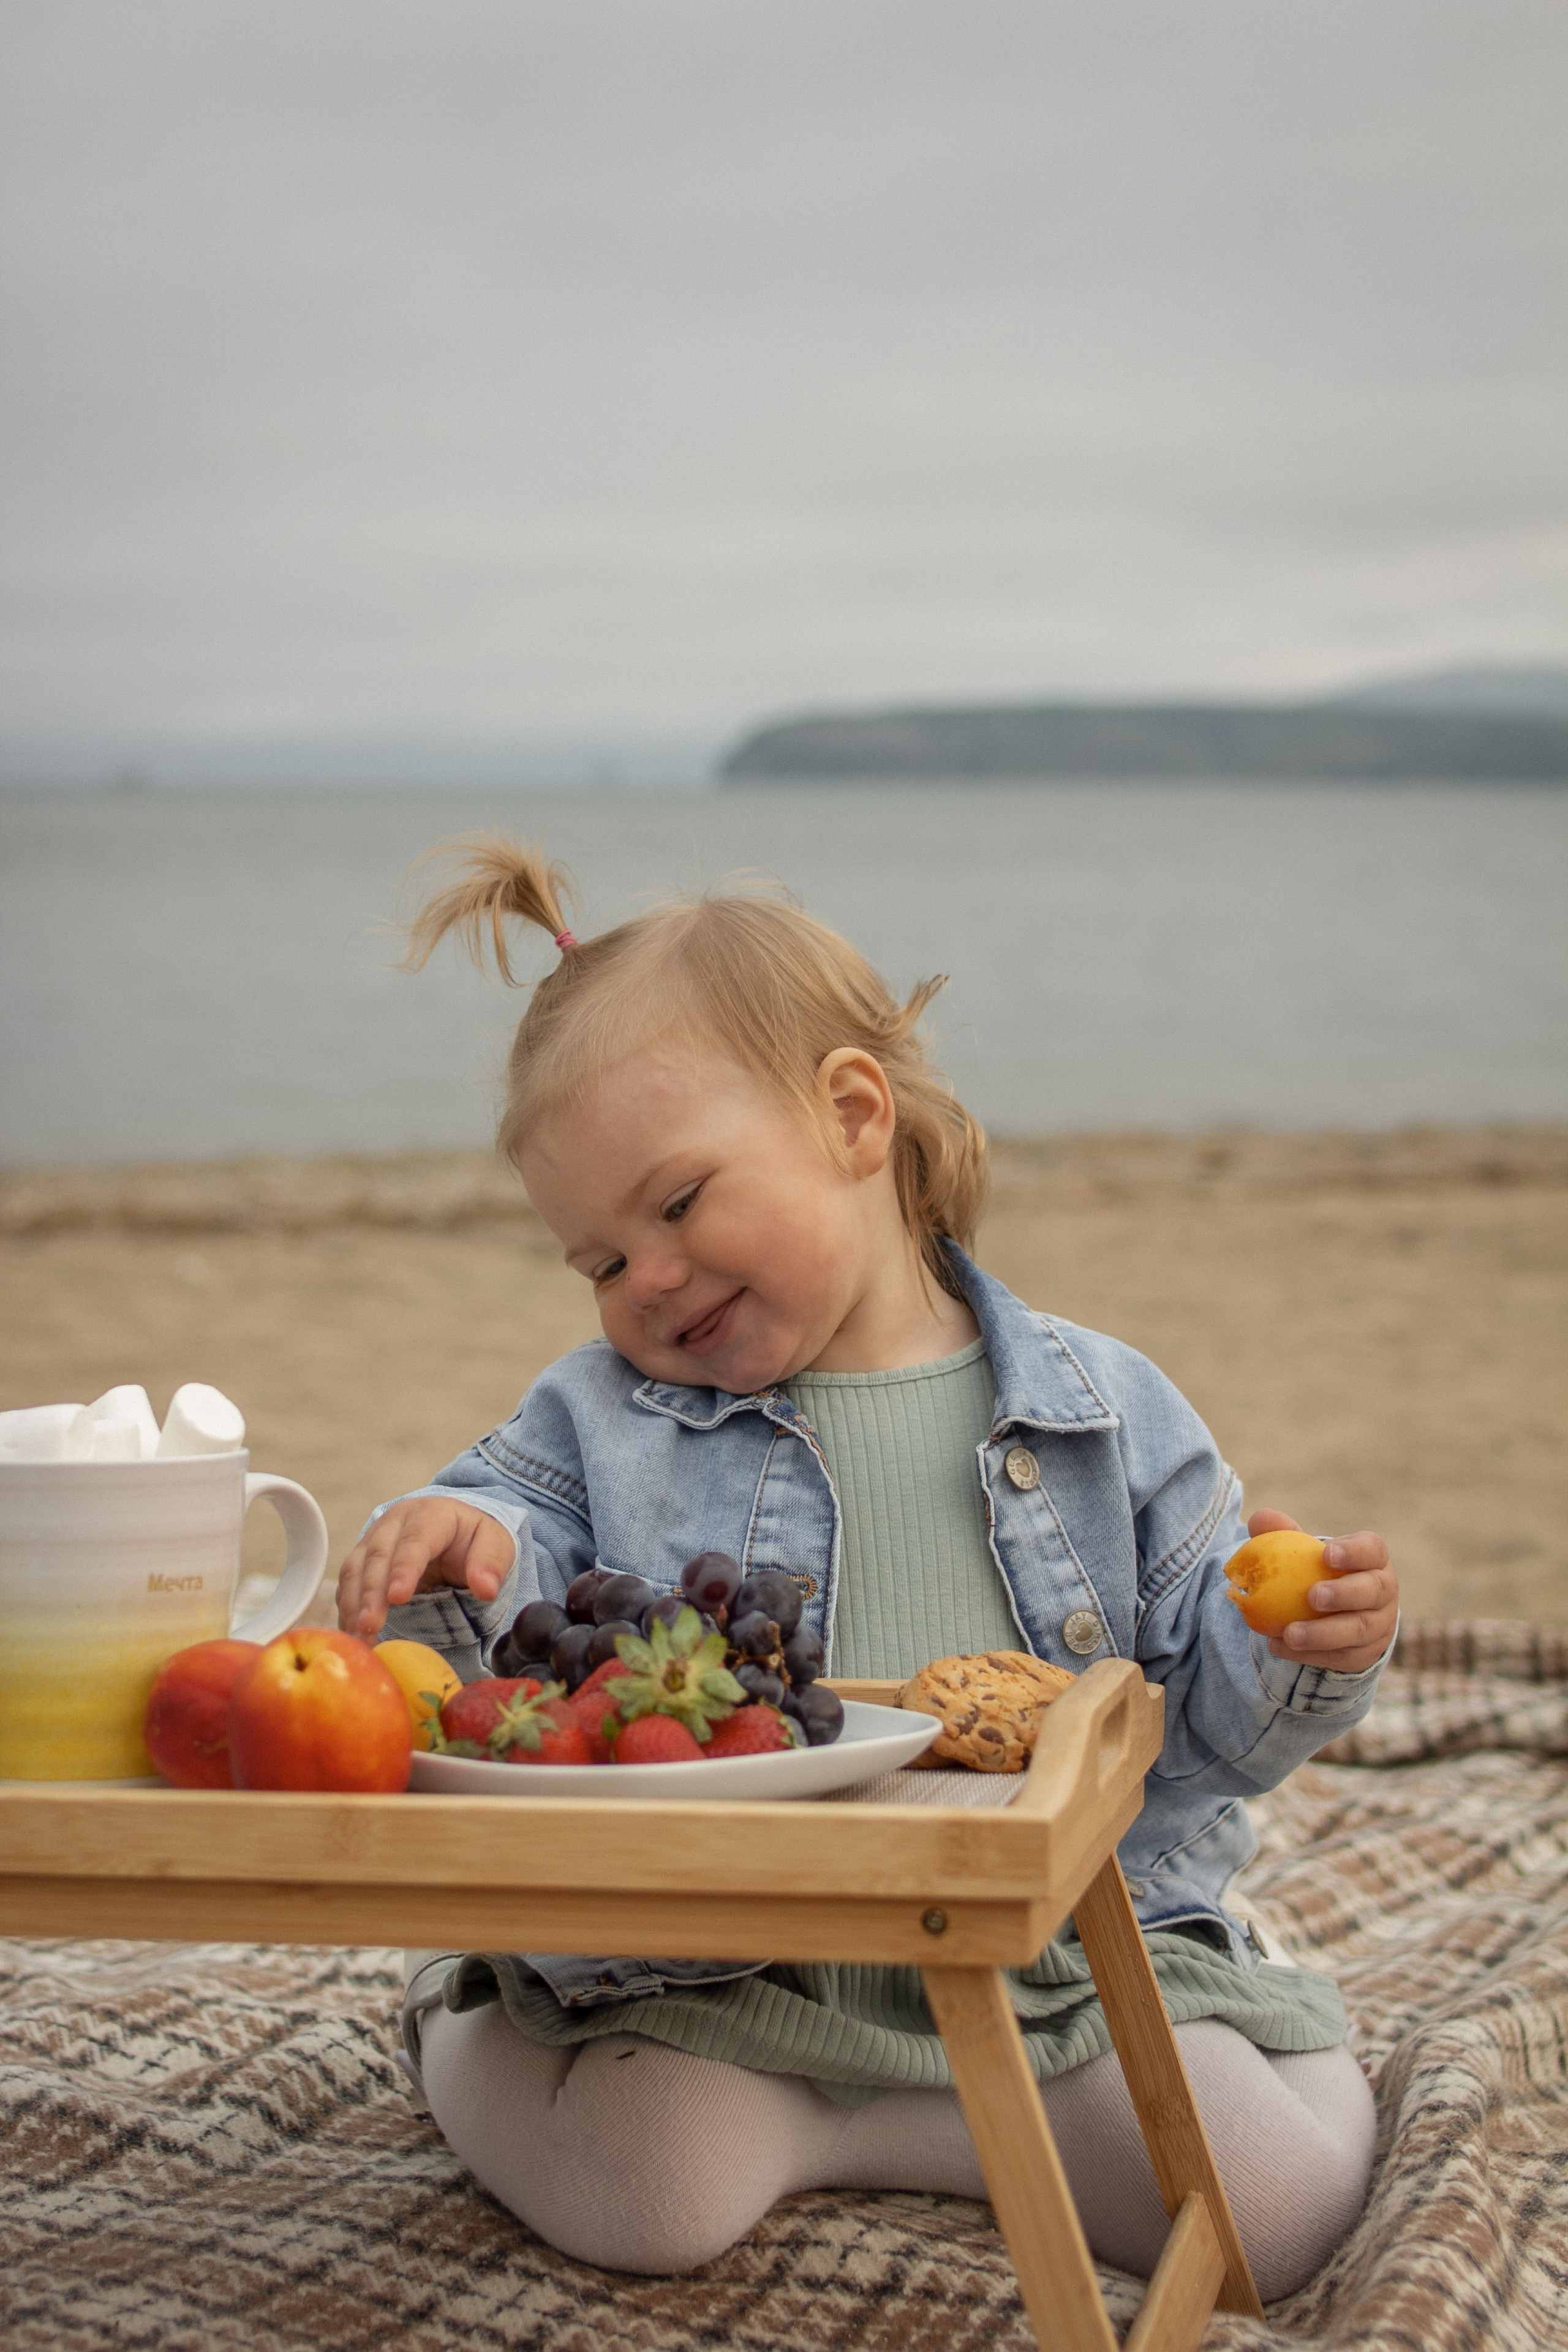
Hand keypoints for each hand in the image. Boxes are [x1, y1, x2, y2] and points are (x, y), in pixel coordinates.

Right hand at [336, 1498, 514, 1639]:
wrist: (452, 1529)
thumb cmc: (473, 1539)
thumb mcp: (495, 1544)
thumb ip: (492, 1563)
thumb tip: (486, 1589)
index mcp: (432, 1513)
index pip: (416, 1539)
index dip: (404, 1568)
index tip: (397, 1598)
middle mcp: (396, 1522)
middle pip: (378, 1555)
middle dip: (372, 1592)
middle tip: (371, 1625)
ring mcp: (374, 1539)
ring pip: (355, 1567)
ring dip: (355, 1603)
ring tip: (361, 1636)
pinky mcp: (361, 1559)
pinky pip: (347, 1583)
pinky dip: (348, 1608)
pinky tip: (354, 1633)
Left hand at [1248, 1509, 1397, 1676]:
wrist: (1332, 1615)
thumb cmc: (1314, 1572)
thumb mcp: (1300, 1552)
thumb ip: (1280, 1533)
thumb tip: (1260, 1519)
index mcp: (1372, 1559)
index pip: (1372, 1550)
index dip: (1354, 1552)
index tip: (1326, 1553)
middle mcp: (1383, 1592)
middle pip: (1374, 1591)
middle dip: (1344, 1593)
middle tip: (1312, 1596)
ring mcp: (1379, 1625)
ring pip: (1359, 1630)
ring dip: (1323, 1633)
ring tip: (1290, 1633)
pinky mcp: (1365, 1655)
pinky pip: (1341, 1657)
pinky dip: (1310, 1654)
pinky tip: (1278, 1646)